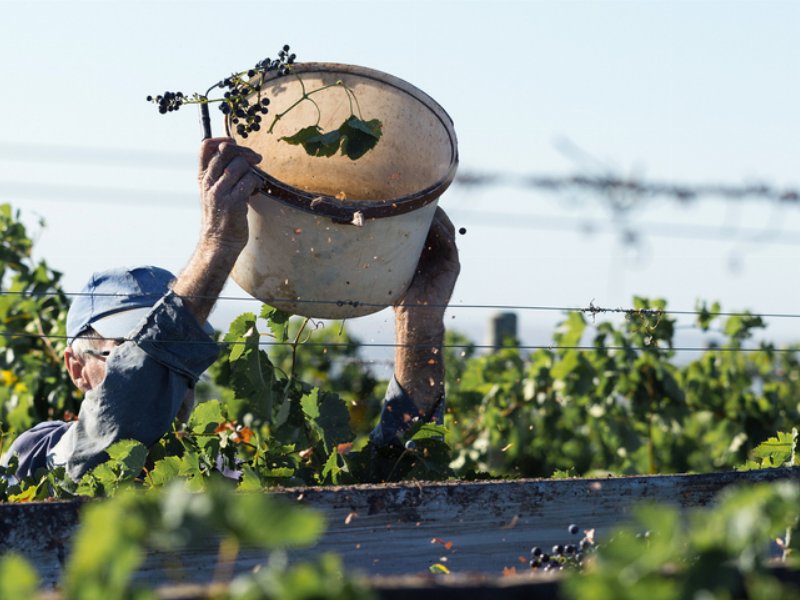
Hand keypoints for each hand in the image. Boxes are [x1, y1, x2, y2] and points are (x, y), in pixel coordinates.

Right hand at [197, 137, 262, 250]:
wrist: (219, 242)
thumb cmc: (222, 216)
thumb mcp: (215, 191)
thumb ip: (222, 174)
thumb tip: (241, 154)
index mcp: (203, 177)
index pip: (205, 147)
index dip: (221, 140)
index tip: (233, 143)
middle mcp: (208, 182)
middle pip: (226, 152)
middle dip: (245, 151)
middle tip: (256, 158)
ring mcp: (219, 192)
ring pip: (240, 165)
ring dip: (252, 170)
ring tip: (254, 182)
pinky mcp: (232, 203)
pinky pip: (249, 181)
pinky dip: (256, 182)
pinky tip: (255, 191)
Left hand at [394, 207, 460, 328]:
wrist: (414, 316)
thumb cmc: (398, 294)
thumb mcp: (391, 266)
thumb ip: (388, 249)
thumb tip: (368, 230)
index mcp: (423, 251)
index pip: (425, 225)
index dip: (419, 212)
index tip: (408, 199)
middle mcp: (436, 252)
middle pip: (437, 223)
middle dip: (429, 209)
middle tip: (419, 197)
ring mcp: (445, 258)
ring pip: (446, 229)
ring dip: (438, 217)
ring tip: (428, 206)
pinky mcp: (453, 265)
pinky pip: (451, 243)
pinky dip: (443, 231)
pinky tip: (434, 223)